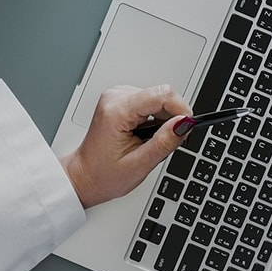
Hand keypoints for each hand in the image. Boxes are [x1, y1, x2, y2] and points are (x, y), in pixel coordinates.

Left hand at [59, 85, 192, 208]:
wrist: (85, 176)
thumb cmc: (103, 174)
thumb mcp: (140, 165)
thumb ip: (164, 142)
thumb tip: (184, 123)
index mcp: (116, 111)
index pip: (161, 94)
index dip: (181, 110)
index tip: (187, 128)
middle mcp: (115, 98)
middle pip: (161, 95)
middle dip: (171, 118)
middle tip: (165, 143)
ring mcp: (117, 97)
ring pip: (158, 98)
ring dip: (162, 120)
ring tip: (149, 142)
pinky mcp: (122, 100)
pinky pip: (150, 102)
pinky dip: (154, 119)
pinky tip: (144, 135)